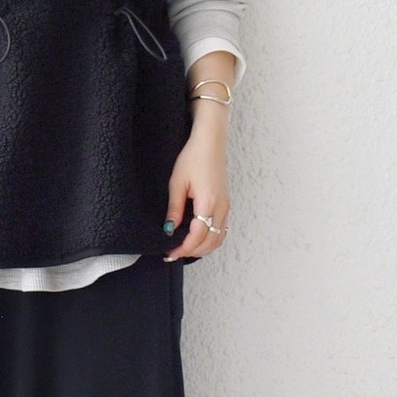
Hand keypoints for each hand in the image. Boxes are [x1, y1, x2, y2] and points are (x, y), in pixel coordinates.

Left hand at [162, 126, 229, 261]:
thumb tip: (170, 229)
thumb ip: (175, 209)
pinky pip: (221, 230)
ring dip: (203, 248)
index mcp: (208, 202)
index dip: (183, 249)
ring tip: (184, 249)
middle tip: (174, 254)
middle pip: (210, 242)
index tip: (170, 253)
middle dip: (192, 252)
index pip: (197, 236)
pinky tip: (197, 239)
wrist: (210, 143)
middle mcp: (221, 207)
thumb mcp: (177, 183)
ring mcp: (226, 206)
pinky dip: (210, 239)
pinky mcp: (226, 204)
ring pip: (218, 239)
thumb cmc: (193, 158)